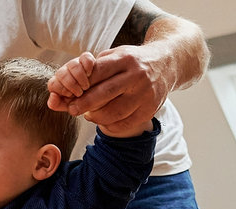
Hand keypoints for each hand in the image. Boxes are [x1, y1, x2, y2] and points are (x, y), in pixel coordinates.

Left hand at [47, 52, 95, 105]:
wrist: (98, 97)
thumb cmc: (82, 102)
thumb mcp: (70, 106)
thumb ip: (59, 104)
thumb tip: (52, 95)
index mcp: (58, 85)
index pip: (52, 84)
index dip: (62, 90)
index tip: (72, 96)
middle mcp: (64, 73)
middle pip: (60, 74)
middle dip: (71, 85)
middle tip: (80, 93)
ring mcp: (75, 65)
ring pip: (72, 65)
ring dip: (79, 77)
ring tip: (86, 86)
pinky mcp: (87, 59)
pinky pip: (85, 57)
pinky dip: (87, 66)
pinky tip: (90, 74)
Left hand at [48, 46, 170, 134]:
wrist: (167, 63)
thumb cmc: (133, 62)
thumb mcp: (117, 55)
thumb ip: (97, 67)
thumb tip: (70, 82)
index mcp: (125, 59)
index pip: (98, 72)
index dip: (81, 84)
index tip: (69, 94)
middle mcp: (136, 75)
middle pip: (105, 93)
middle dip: (85, 104)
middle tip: (72, 110)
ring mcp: (145, 94)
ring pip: (115, 112)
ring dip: (97, 117)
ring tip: (89, 116)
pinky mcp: (150, 109)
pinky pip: (125, 123)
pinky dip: (111, 125)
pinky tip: (104, 122)